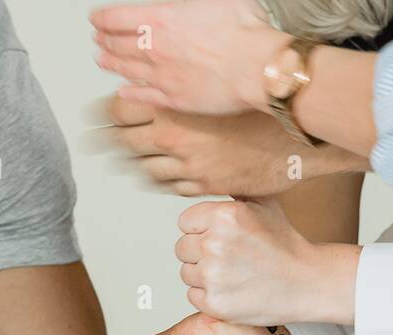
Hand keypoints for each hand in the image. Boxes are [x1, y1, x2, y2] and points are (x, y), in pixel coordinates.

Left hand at [92, 0, 286, 113]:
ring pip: (126, 70)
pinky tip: (123, 92)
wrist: (257, 68)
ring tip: (103, 61)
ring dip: (111, 64)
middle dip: (104, 41)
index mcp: (160, 19)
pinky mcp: (175, 100)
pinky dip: (130, 93)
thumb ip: (192, 1)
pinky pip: (145, 97)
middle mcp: (155, 49)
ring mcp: (163, 77)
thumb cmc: (243, 33)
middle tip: (98, 40)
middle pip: (117, 44)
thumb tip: (188, 1)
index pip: (116, 18)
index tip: (96, 19)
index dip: (102, 18)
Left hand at [105, 98, 326, 197]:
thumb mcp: (212, 91)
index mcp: (173, 110)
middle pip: (124, 143)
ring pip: (144, 169)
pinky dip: (161, 179)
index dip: (106, 111)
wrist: (296, 139)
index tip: (98, 113)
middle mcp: (176, 142)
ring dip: (133, 163)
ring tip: (123, 158)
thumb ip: (180, 93)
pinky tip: (157, 173)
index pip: (119, 110)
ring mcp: (190, 169)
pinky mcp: (206, 188)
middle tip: (96, 140)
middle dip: (108, 141)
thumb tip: (153, 88)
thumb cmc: (261, 108)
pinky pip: (171, 186)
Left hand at [177, 199, 358, 325]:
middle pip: (182, 248)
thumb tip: (214, 170)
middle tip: (232, 258)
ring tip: (235, 274)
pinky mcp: (215, 303)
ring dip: (204, 276)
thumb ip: (233, 188)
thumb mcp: (263, 204)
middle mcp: (214, 244)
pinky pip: (193, 296)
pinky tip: (234, 290)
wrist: (307, 282)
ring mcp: (213, 276)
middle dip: (201, 253)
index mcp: (223, 216)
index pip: (185, 222)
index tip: (224, 238)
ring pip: (186, 273)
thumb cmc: (285, 244)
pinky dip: (210, 296)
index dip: (202, 230)